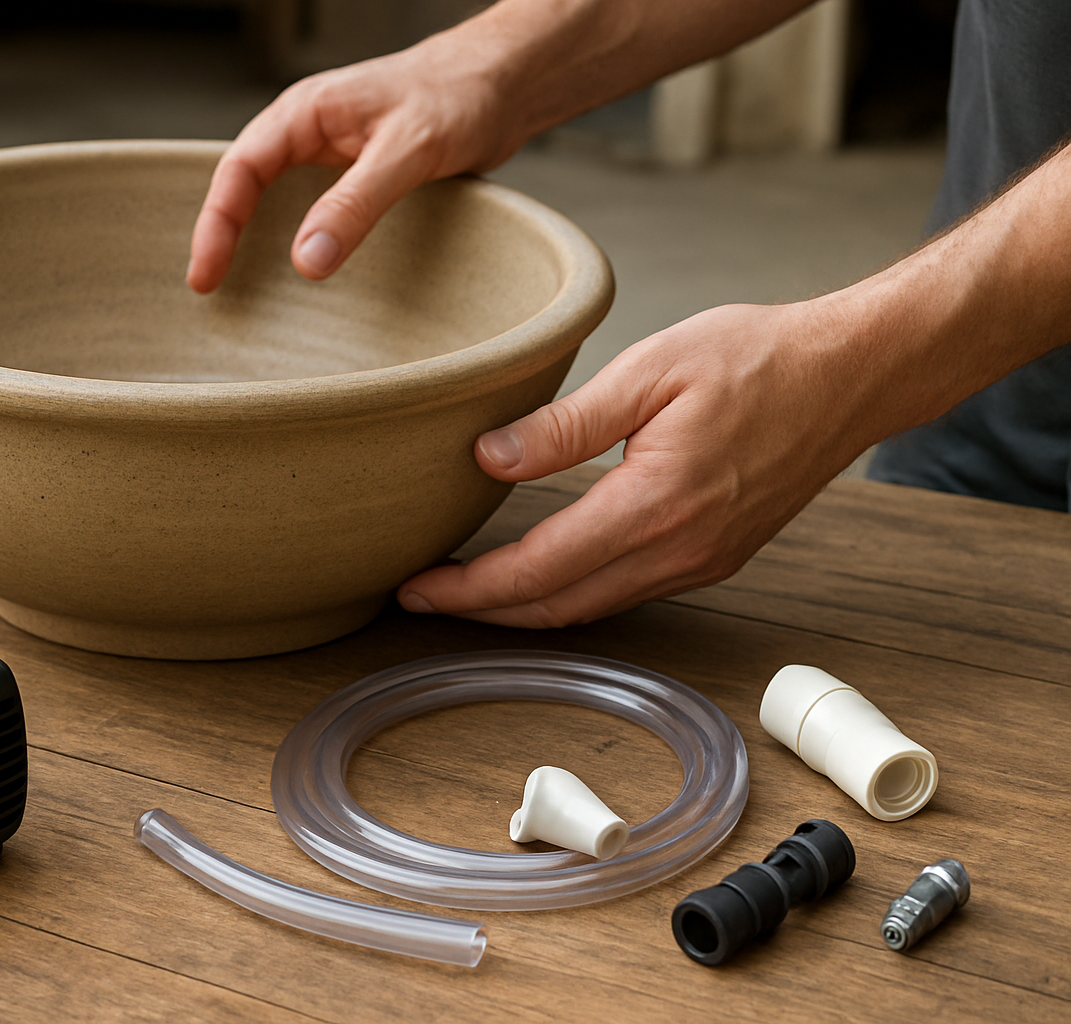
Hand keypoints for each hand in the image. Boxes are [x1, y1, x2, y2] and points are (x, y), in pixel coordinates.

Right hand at [186, 28, 530, 292]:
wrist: (509, 85)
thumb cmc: (459, 94)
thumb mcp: (406, 151)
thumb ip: (354, 204)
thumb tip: (306, 260)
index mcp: (306, 113)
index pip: (240, 170)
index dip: (217, 224)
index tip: (207, 273)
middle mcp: (313, 135)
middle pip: (247, 188)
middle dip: (224, 238)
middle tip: (211, 290)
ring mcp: (337, 158)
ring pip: (281, 204)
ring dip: (260, 246)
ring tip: (245, 294)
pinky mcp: (364, 180)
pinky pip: (320, 217)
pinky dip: (305, 248)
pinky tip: (308, 281)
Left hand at [396, 300, 876, 626]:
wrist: (852, 374)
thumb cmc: (758, 357)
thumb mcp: (650, 370)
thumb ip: (565, 425)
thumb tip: (488, 459)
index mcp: (656, 504)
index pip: (538, 571)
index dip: (470, 588)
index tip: (416, 589)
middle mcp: (680, 550)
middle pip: (558, 607)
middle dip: (483, 612)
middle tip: (423, 599)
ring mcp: (701, 562)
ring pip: (592, 608)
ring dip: (524, 609)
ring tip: (467, 592)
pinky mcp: (714, 558)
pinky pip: (625, 592)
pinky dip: (571, 594)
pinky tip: (539, 576)